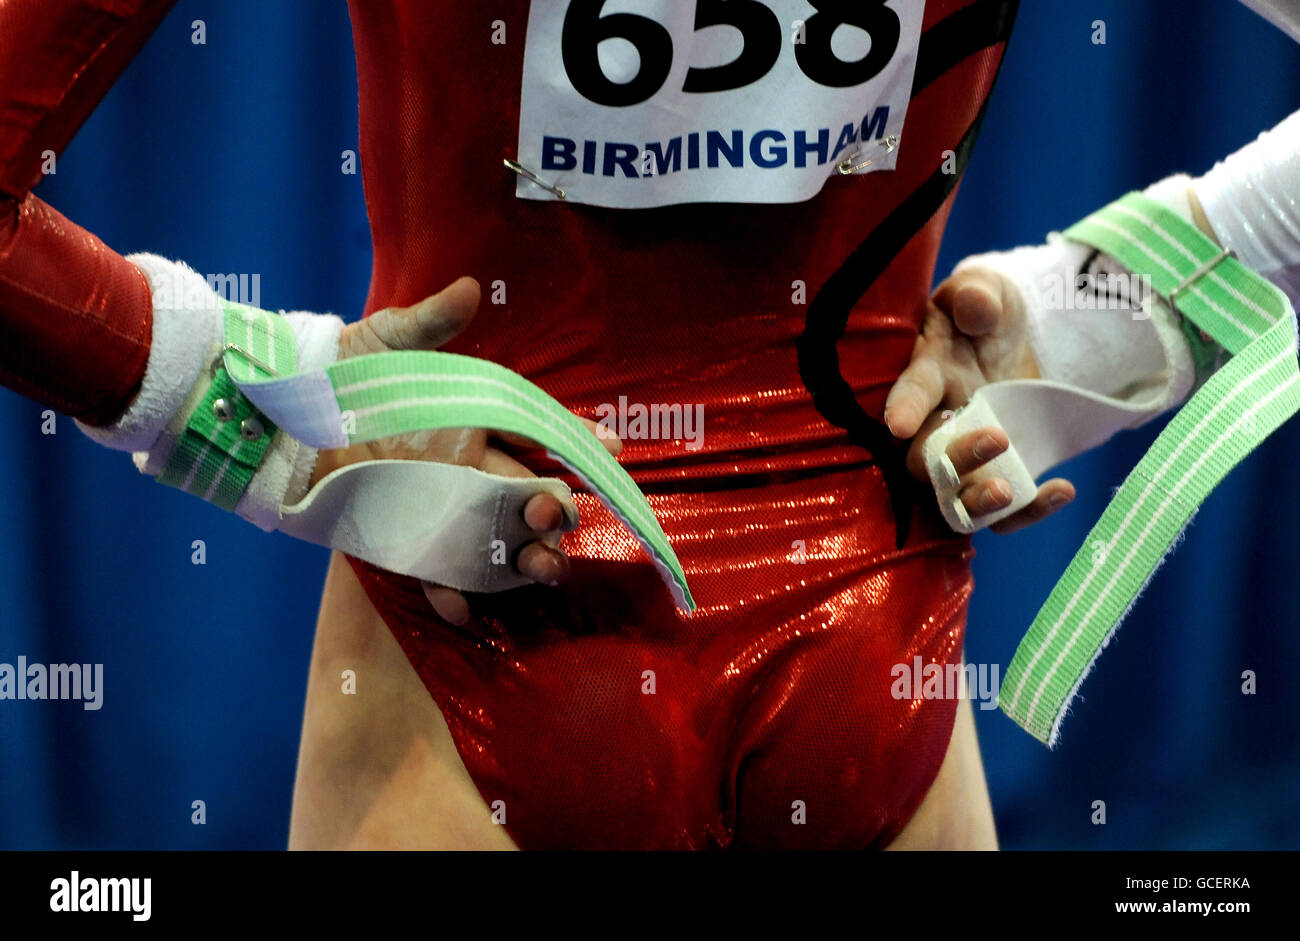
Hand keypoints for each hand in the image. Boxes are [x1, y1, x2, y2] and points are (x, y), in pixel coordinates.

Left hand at [310, 276, 620, 622]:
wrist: (276, 413)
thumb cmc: (335, 369)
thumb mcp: (384, 339)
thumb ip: (429, 321)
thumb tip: (469, 287)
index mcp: (473, 418)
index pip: (536, 430)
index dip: (574, 440)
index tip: (611, 450)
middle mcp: (464, 465)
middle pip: (526, 494)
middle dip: (554, 510)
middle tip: (563, 519)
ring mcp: (436, 504)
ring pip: (495, 538)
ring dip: (522, 557)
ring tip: (542, 570)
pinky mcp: (402, 535)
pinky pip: (435, 571)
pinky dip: (451, 592)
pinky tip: (464, 607)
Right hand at [883, 267, 1074, 533]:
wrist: (1019, 343)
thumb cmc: (989, 313)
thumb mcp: (987, 290)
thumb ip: (977, 294)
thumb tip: (976, 306)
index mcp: (928, 375)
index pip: (910, 393)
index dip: (903, 409)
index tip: (900, 425)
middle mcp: (936, 425)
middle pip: (926, 459)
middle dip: (954, 457)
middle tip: (996, 438)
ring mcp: (965, 459)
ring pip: (955, 497)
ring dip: (977, 501)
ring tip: (1008, 492)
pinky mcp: (996, 478)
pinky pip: (1003, 514)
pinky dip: (1030, 511)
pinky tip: (1062, 489)